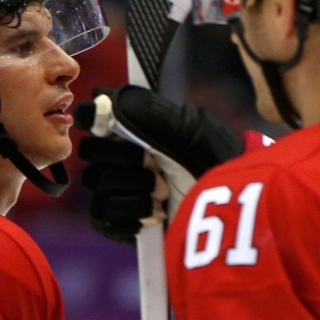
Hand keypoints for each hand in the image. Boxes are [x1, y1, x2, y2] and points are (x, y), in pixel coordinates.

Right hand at [74, 84, 248, 242]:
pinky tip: (155, 213)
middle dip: (128, 160)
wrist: (229, 208)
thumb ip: (149, 110)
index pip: (90, 116)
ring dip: (136, 188)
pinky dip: (132, 213)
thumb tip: (104, 97)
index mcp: (132, 127)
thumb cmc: (214, 163)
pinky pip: (102, 216)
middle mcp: (117, 156)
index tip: (108, 124)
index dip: (94, 119)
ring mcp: (113, 190)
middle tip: (158, 166)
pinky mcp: (114, 223)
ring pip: (98, 184)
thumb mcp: (191, 128)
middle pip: (92, 152)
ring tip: (164, 193)